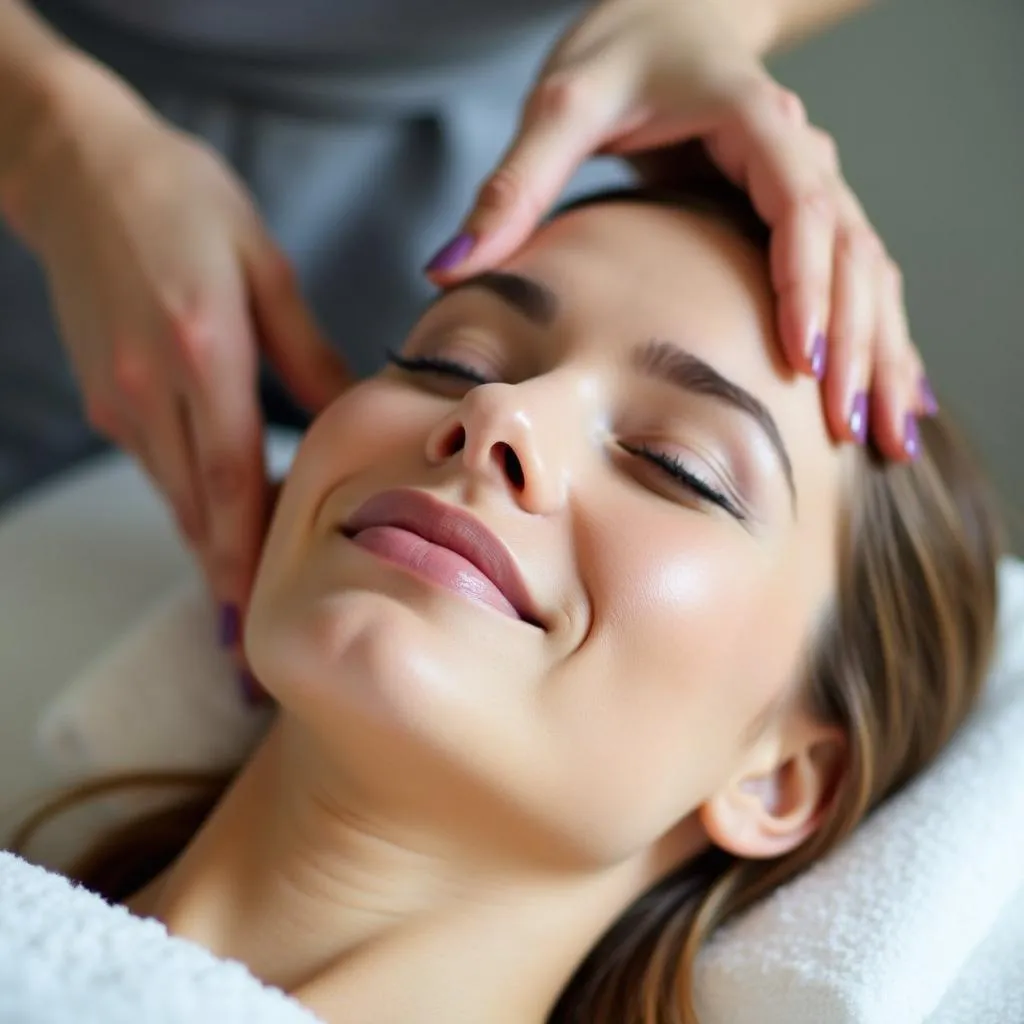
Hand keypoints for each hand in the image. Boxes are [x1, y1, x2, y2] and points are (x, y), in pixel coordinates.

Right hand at [2, 62, 349, 637]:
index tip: (271, 610)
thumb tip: (356, 410)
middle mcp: (152, 389)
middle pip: (199, 508)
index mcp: (205, 352)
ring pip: (177, 497)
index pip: (233, 478)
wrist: (76, 169)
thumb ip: (309, 351)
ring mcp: (121, 399)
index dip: (253, 552)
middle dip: (233, 576)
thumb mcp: (264, 265)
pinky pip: (160, 468)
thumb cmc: (182, 201)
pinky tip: (225, 525)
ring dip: (215, 548)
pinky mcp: (106, 396)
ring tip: (255, 601)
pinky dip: (194, 505)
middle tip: (266, 640)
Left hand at [426, 0, 932, 458]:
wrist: (671, 14)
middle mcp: (799, 152)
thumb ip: (511, 185)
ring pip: (870, 272)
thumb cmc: (619, 56)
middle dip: (858, 341)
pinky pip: (857, 278)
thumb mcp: (560, 106)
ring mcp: (811, 184)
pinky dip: (879, 338)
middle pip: (851, 251)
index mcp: (750, 120)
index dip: (805, 278)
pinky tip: (895, 396)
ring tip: (894, 435)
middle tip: (850, 425)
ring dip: (884, 354)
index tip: (801, 355)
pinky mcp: (803, 213)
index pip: (798, 203)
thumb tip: (446, 267)